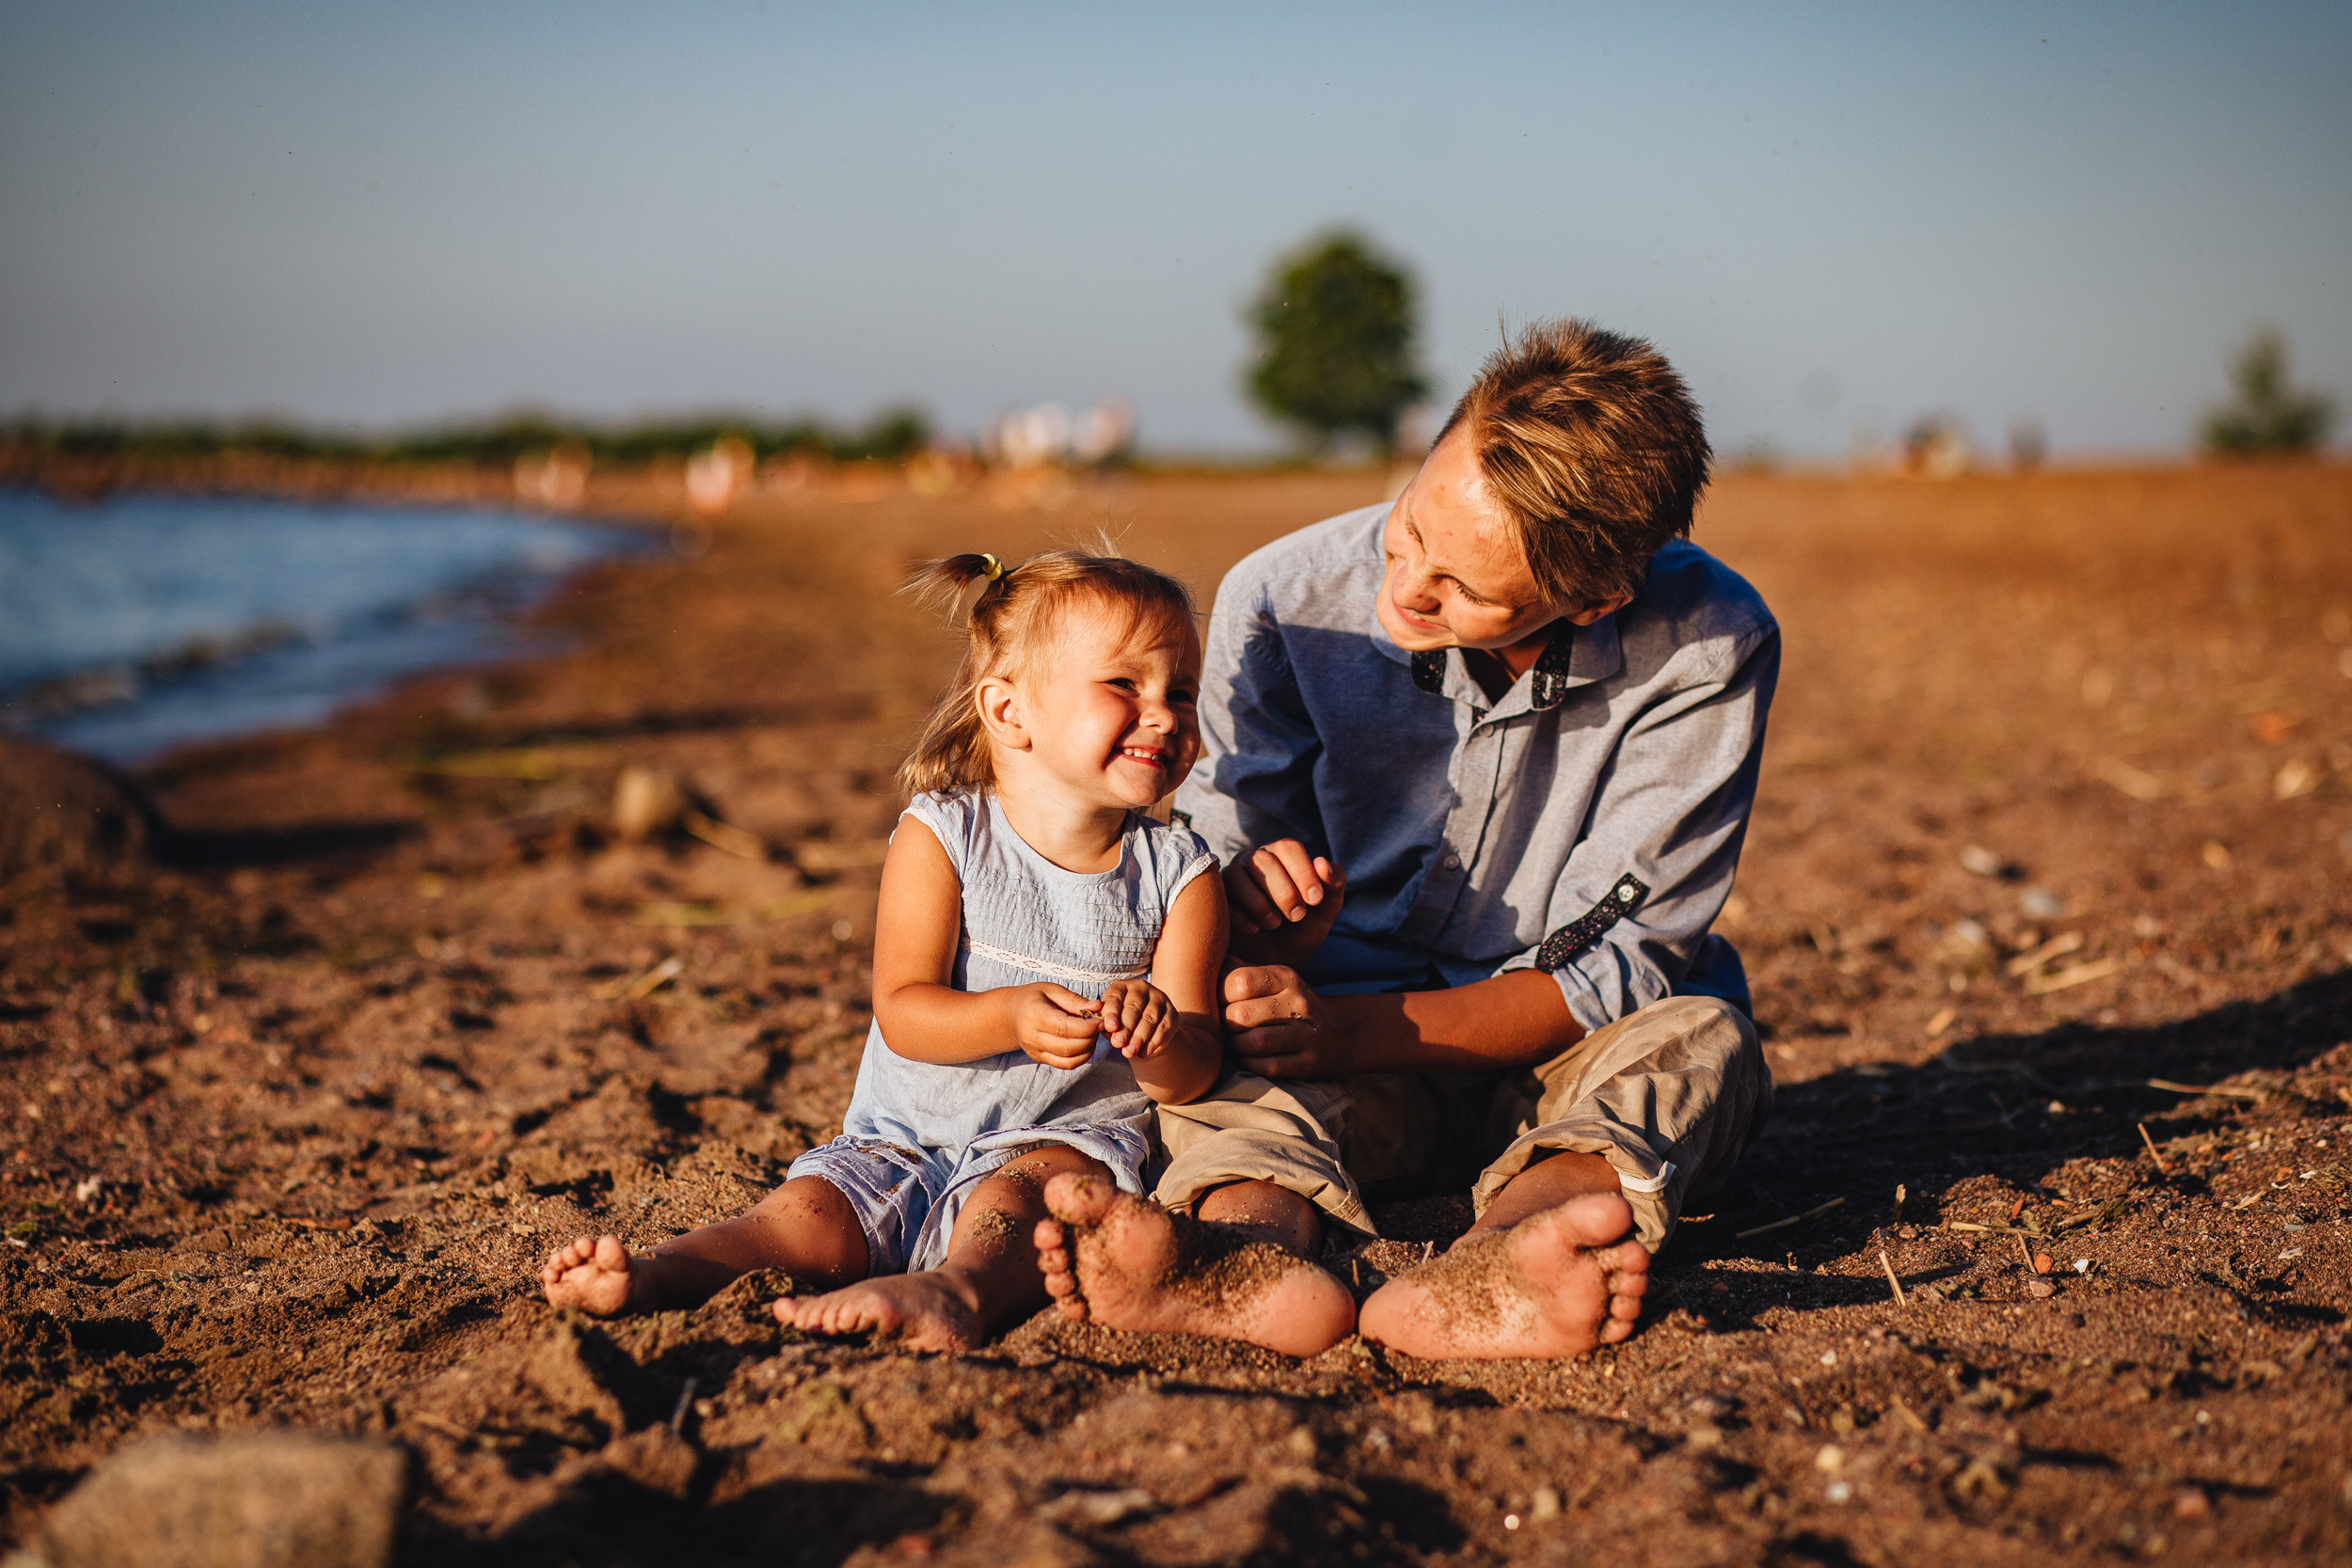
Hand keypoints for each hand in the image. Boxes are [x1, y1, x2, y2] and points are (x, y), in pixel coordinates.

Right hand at [1009, 984, 1102, 1070]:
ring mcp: (1036, 1051)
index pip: (1064, 1028)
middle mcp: (1033, 1037)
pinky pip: (1065, 1065)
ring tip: (1092, 1034)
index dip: (1086, 1027)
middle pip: (1068, 1047)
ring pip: (1069, 1059)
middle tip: (1099, 1026)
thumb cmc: (1032, 998)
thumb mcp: (1051, 990)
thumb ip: (1074, 1000)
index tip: (1100, 1021)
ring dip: (1088, 1049)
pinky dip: (1081, 1058)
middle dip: (1090, 1038)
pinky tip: (1085, 1044)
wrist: (1008, 1016)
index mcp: (1035, 1015)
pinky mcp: (1041, 1059)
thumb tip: (1098, 1007)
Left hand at [1094, 978, 1175, 1060]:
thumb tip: (1105, 1028)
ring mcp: (1159, 999)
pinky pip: (1163, 1028)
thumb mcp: (1111, 1023)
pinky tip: (1143, 1053)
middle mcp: (1141, 988)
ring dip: (1139, 1038)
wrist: (1146, 1033)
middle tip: (1119, 1043)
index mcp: (1122, 987)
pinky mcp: (1172, 1013)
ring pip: (1149, 1018)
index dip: (1112, 1012)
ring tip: (1130, 1052)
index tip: (1110, 1027)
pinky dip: (1152, 1042)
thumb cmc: (1122, 1024)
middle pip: (1134, 1007)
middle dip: (1126, 1027)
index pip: (1115, 997)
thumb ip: (1106, 1025)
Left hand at [1222, 963, 1342, 1077]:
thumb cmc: (1287, 1003)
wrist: (1336, 1033)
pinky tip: (1248, 1056)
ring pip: (1255, 1043)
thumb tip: (1201, 964)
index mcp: (1287, 977)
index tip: (1218, 1002)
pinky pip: (1267, 1067)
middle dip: (1224, 1023)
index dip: (1219, 994)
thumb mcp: (1271, 979)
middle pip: (1242, 1014)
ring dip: (1234, 1045)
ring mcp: (1306, 1035)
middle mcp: (1299, 1003)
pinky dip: (1249, 1063)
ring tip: (1233, 1041)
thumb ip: (1239, 970)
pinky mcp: (1307, 1063)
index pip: (1240, 981)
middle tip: (1223, 1026)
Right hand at [1223, 841, 1345, 966]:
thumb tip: (1323, 862)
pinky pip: (1221, 899)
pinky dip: (1240, 914)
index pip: (1288, 848)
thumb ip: (1333, 886)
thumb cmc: (1300, 930)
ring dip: (1260, 901)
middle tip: (1297, 915)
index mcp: (1281, 855)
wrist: (1275, 961)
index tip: (1316, 900)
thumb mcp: (1324, 911)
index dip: (1303, 871)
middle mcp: (1253, 860)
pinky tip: (1255, 929)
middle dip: (1284, 889)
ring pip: (1237, 875)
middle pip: (1262, 860)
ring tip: (1276, 924)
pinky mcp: (1216, 900)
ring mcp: (1231, 878)